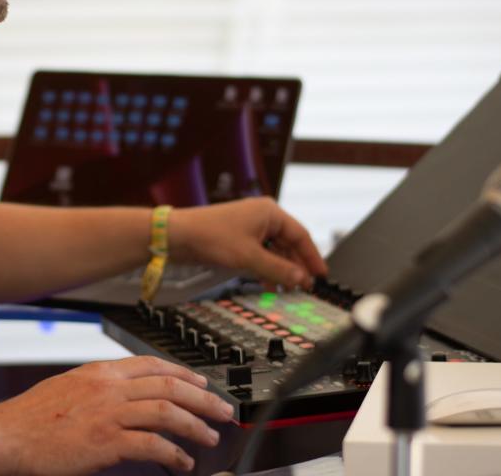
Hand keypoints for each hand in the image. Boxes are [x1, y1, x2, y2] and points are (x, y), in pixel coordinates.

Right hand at [0, 356, 233, 473]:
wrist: (7, 435)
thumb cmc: (31, 418)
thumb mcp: (68, 388)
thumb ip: (99, 390)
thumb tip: (125, 400)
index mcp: (100, 372)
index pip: (152, 364)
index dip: (184, 374)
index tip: (202, 384)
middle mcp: (109, 387)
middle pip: (169, 385)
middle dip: (203, 398)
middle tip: (223, 410)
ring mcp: (109, 413)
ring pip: (167, 411)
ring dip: (195, 425)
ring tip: (210, 436)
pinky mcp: (107, 441)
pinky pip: (152, 445)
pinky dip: (173, 454)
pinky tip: (181, 463)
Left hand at [169, 197, 326, 288]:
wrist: (178, 235)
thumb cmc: (210, 237)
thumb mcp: (249, 257)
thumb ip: (278, 270)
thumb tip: (300, 279)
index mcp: (270, 212)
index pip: (301, 235)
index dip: (312, 257)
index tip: (321, 275)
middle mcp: (262, 216)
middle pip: (289, 243)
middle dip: (296, 266)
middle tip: (306, 286)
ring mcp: (250, 225)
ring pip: (275, 249)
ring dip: (281, 269)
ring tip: (288, 289)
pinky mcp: (238, 236)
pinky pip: (261, 252)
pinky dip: (267, 267)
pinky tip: (269, 284)